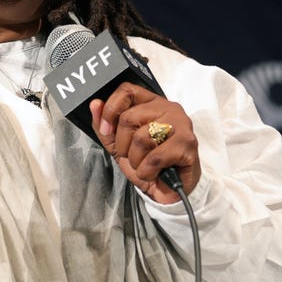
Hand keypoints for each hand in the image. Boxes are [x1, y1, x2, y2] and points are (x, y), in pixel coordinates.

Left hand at [89, 82, 199, 203]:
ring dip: (136, 160)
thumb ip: (105, 126)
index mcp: (152, 103)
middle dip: (123, 145)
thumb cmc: (148, 164)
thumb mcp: (119, 145)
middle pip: (129, 117)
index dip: (111, 110)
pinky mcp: (187, 144)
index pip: (127, 90)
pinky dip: (147, 171)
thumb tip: (95, 105)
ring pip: (141, 137)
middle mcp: (169, 108)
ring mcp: (181, 124)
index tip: (106, 130)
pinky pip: (155, 157)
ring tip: (146, 165)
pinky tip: (154, 173)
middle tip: (133, 156)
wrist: (169, 190)